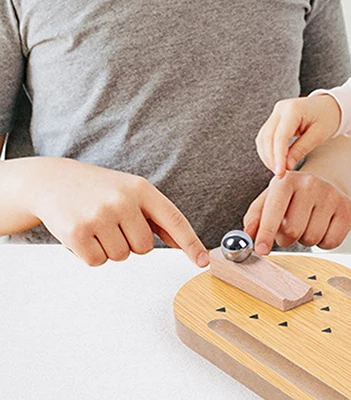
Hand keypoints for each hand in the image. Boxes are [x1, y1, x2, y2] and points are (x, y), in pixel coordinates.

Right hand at [28, 158, 208, 267]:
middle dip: (130, 242)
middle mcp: (123, 200)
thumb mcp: (131, 191)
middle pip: (144, 248)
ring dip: (109, 248)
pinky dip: (90, 255)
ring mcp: (100, 216)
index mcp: (142, 189)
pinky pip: (97, 262)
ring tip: (96, 225)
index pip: (174, 219)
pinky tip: (82, 234)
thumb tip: (181, 243)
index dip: (190, 242)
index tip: (203, 261)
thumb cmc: (98, 189)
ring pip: (121, 257)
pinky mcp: (77, 232)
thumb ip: (156, 217)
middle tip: (113, 224)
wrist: (54, 180)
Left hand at [242, 171, 350, 254]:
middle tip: (289, 228)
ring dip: (305, 239)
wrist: (325, 182)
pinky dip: (323, 242)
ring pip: (312, 239)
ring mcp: (332, 195)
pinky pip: (331, 243)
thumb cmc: (292, 196)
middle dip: (287, 238)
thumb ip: (255, 217)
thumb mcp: (269, 199)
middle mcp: (311, 183)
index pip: (274, 210)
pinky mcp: (349, 209)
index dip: (266, 233)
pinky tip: (322, 226)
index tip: (261, 250)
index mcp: (287, 180)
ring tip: (307, 223)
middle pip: (293, 231)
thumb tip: (248, 236)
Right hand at [255, 94, 341, 177]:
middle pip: (267, 137)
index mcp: (293, 109)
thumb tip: (286, 167)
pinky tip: (276, 161)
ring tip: (279, 169)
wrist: (329, 106)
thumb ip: (301, 150)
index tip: (280, 173)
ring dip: (267, 155)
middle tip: (280, 174)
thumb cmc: (327, 118)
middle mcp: (280, 109)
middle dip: (271, 158)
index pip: (280, 136)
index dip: (278, 157)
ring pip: (263, 138)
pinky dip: (268, 150)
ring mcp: (276, 113)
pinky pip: (265, 136)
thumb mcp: (318, 135)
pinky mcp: (275, 119)